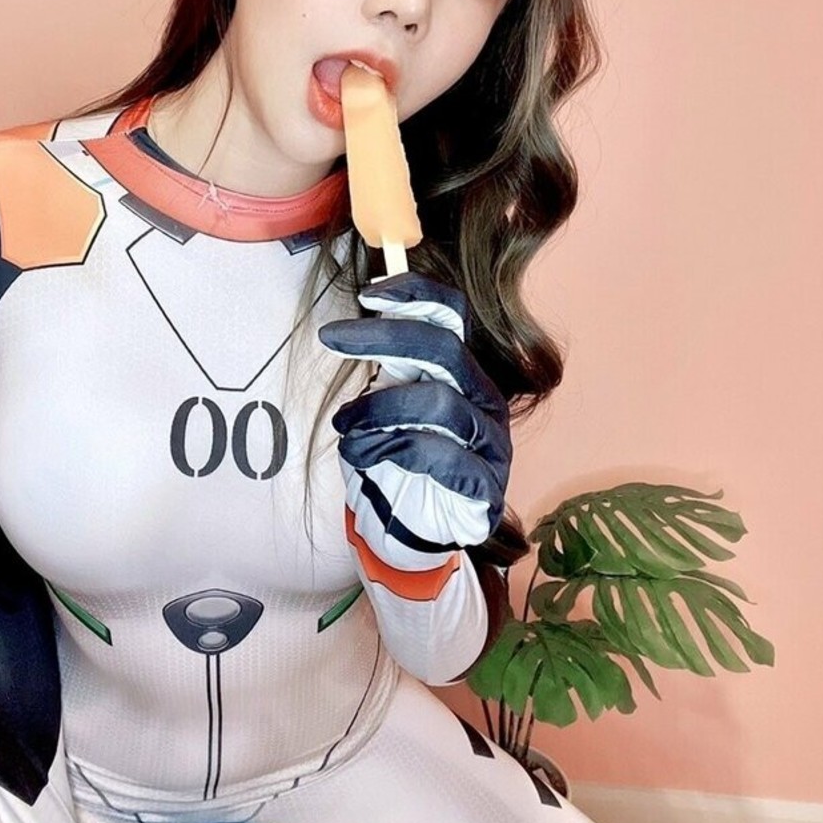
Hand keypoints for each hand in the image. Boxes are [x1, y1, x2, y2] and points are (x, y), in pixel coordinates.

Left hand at [317, 272, 511, 569]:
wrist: (409, 529)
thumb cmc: (397, 460)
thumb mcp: (385, 403)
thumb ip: (387, 364)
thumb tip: (365, 309)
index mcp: (462, 371)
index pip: (454, 315)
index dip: (416, 294)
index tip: (367, 294)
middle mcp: (484, 398)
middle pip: (445, 348)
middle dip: (384, 336)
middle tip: (332, 338)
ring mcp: (490, 443)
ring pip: (439, 402)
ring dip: (377, 409)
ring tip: (345, 427)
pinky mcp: (485, 486)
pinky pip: (443, 456)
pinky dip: (393, 449)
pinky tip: (365, 457)